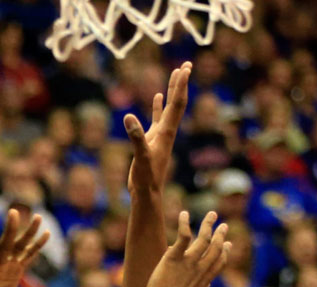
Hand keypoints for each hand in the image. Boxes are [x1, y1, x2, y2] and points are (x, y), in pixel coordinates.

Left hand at [0, 209, 48, 286]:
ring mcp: (8, 266)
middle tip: (13, 211)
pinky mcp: (17, 269)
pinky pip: (28, 255)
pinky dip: (37, 245)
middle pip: (4, 246)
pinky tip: (46, 232)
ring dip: (28, 232)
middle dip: (9, 230)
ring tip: (37, 215)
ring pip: (19, 246)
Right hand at [124, 62, 190, 197]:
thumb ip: (136, 137)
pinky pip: (156, 118)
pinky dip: (157, 106)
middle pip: (177, 102)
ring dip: (172, 91)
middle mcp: (166, 131)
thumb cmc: (145, 177)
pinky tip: (156, 96)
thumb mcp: (140, 156)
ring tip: (176, 74)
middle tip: (186, 65)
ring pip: (168, 107)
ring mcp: (159, 135)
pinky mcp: (151, 140)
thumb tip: (129, 118)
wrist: (147, 192)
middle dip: (181, 84)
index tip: (185, 69)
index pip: (176, 104)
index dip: (180, 86)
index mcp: (166, 132)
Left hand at [144, 211, 229, 286]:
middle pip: (215, 248)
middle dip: (220, 235)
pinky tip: (184, 214)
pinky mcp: (174, 257)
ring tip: (212, 214)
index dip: (224, 252)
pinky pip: (183, 236)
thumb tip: (207, 286)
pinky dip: (185, 223)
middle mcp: (200, 268)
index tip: (228, 244)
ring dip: (209, 225)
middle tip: (224, 225)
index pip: (218, 263)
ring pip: (203, 238)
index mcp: (204, 279)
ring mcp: (189, 261)